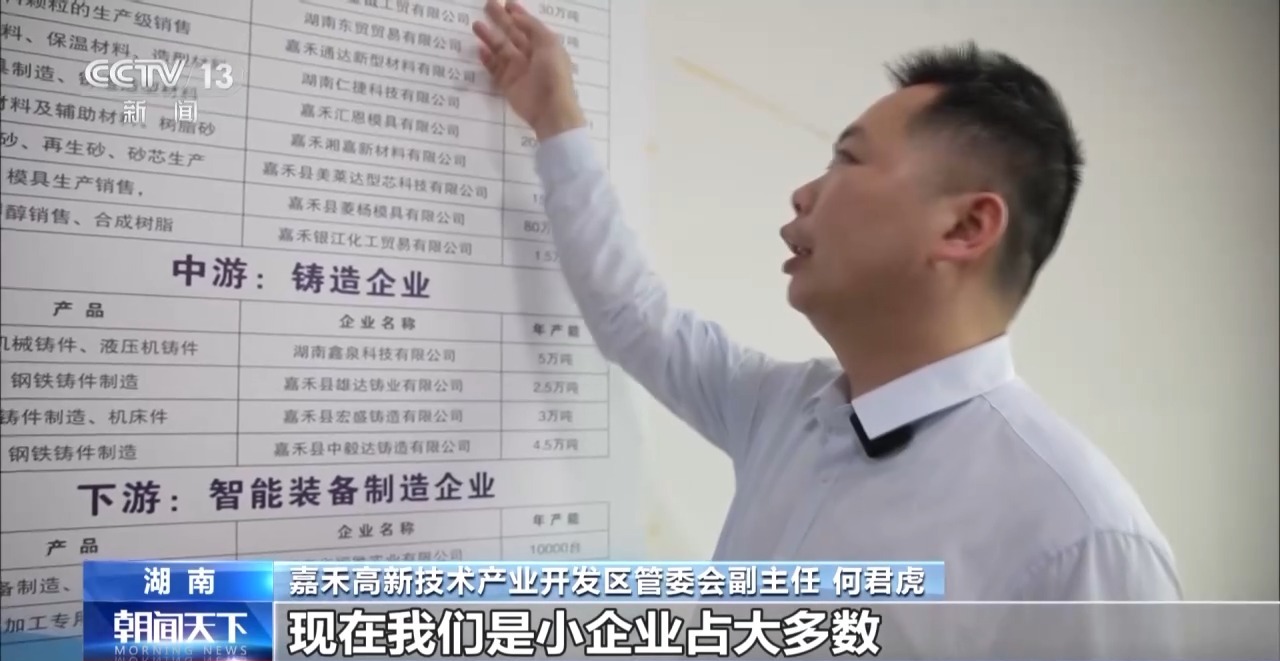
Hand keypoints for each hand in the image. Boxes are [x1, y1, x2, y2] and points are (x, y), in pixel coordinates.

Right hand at [472, 0, 585, 139]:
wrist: (550, 108)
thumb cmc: (553, 73)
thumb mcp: (548, 43)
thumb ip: (532, 27)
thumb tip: (517, 17)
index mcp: (544, 45)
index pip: (529, 26)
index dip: (518, 14)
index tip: (507, 3)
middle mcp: (531, 56)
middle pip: (513, 34)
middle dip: (501, 20)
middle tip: (487, 5)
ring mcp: (518, 70)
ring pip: (501, 49)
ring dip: (489, 37)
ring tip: (476, 25)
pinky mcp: (507, 83)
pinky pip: (495, 68)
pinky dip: (487, 59)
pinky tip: (479, 48)